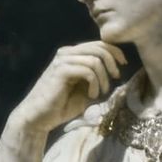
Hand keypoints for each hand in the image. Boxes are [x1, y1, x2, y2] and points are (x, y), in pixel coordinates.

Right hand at [11, 42, 126, 135]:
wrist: (38, 118)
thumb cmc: (61, 107)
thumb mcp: (85, 91)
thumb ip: (97, 80)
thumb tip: (115, 72)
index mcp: (72, 54)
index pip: (98, 44)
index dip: (115, 52)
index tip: (123, 65)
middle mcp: (66, 53)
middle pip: (99, 47)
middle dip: (112, 62)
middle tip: (115, 78)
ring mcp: (62, 60)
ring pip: (95, 60)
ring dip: (103, 78)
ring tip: (99, 94)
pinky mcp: (60, 70)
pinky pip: (87, 70)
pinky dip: (95, 84)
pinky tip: (92, 96)